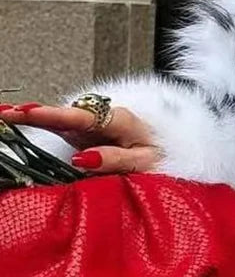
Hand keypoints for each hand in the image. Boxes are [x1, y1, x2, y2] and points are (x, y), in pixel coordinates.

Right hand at [0, 102, 161, 174]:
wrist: (174, 153)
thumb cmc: (162, 157)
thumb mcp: (146, 163)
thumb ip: (116, 159)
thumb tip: (83, 159)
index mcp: (120, 121)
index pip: (83, 117)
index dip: (55, 116)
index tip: (30, 114)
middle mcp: (103, 118)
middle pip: (65, 114)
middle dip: (35, 113)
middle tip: (7, 114)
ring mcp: (92, 126)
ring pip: (60, 119)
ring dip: (34, 117)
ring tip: (7, 117)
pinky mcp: (86, 134)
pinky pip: (61, 128)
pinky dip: (42, 125)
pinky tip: (21, 121)